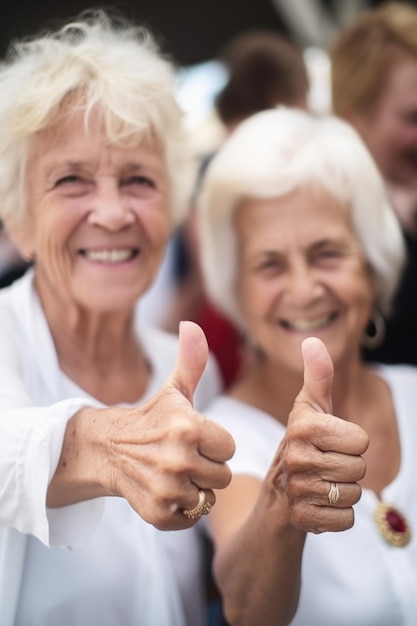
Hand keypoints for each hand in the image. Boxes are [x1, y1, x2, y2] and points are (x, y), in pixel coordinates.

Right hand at [49, 321, 234, 529]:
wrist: (106, 449)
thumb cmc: (150, 418)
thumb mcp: (173, 390)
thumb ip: (191, 360)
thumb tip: (192, 325)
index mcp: (188, 426)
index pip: (229, 447)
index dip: (213, 443)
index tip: (193, 438)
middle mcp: (178, 459)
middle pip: (223, 475)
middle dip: (207, 467)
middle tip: (182, 456)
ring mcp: (167, 488)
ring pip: (208, 497)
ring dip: (195, 488)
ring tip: (173, 473)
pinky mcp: (157, 513)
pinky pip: (191, 518)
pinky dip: (181, 509)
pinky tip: (164, 490)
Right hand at [276, 337, 368, 533]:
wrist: (277, 493)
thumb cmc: (302, 443)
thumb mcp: (310, 408)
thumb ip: (318, 375)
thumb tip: (312, 341)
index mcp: (303, 427)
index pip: (361, 441)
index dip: (351, 442)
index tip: (329, 443)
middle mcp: (296, 457)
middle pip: (359, 468)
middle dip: (348, 468)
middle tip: (325, 465)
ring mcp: (297, 490)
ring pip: (353, 494)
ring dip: (342, 492)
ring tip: (320, 483)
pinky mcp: (301, 518)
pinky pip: (345, 519)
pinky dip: (337, 515)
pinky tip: (318, 504)